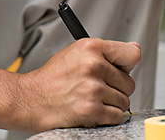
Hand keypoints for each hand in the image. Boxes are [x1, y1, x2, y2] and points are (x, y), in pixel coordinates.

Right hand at [19, 38, 140, 130]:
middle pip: (129, 82)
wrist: (31, 99)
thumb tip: (134, 52)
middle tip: (98, 87)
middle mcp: (93, 66)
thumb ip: (104, 52)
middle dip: (116, 88)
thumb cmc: (53, 78)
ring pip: (124, 101)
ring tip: (91, 99)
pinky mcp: (92, 110)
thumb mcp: (76, 52)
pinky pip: (116, 116)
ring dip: (111, 104)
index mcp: (91, 47)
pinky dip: (107, 117)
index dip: (127, 65)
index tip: (121, 69)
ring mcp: (93, 89)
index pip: (132, 54)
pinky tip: (91, 109)